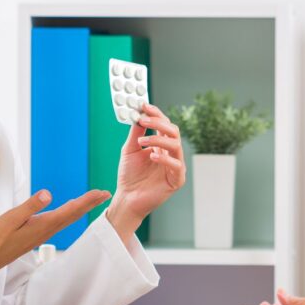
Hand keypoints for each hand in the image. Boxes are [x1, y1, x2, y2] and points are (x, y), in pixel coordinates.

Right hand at [0, 188, 109, 286]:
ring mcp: (43, 233)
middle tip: (105, 194)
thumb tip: (48, 194)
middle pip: (74, 214)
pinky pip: (60, 222)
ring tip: (93, 200)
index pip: (71, 209)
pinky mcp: (37, 235)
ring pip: (68, 218)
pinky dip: (70, 213)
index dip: (87, 200)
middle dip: (90, 203)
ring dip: (82, 208)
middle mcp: (47, 230)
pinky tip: (70, 211)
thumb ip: (30, 206)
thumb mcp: (11, 218)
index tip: (101, 193)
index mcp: (43, 224)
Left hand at [106, 103, 186, 235]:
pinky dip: (164, 158)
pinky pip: (176, 165)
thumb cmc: (129, 175)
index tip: (144, 106)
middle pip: (173, 131)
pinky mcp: (177, 180)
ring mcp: (175, 166)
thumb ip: (136, 133)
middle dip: (159, 123)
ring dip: (159, 139)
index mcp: (161, 144)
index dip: (156, 114)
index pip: (164, 124)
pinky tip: (151, 156)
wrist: (127, 198)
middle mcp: (170, 153)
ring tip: (141, 142)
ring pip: (176, 145)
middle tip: (143, 120)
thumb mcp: (130, 149)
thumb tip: (139, 114)